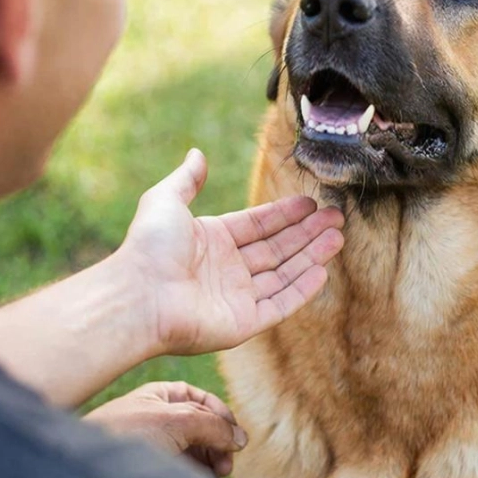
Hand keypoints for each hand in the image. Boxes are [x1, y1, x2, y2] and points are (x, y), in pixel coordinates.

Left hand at [85, 381, 244, 477]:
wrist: (93, 467)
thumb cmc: (125, 433)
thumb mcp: (176, 420)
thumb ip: (213, 425)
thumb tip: (240, 438)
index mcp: (161, 395)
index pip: (203, 400)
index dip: (223, 416)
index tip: (236, 436)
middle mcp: (159, 417)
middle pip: (203, 426)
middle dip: (219, 442)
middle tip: (227, 463)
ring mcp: (155, 443)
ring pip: (195, 449)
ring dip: (211, 460)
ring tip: (217, 473)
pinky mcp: (153, 463)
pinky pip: (183, 463)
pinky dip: (197, 469)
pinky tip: (202, 475)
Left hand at [116, 149, 343, 356]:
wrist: (139, 296)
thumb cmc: (148, 248)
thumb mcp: (165, 201)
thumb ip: (186, 179)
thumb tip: (197, 153)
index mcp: (212, 241)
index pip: (258, 225)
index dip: (285, 214)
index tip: (311, 203)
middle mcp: (227, 270)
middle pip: (277, 248)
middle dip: (307, 233)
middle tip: (337, 217)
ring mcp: (237, 298)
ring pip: (284, 274)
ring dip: (311, 256)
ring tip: (338, 237)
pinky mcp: (244, 324)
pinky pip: (280, 304)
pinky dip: (302, 289)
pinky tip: (323, 270)